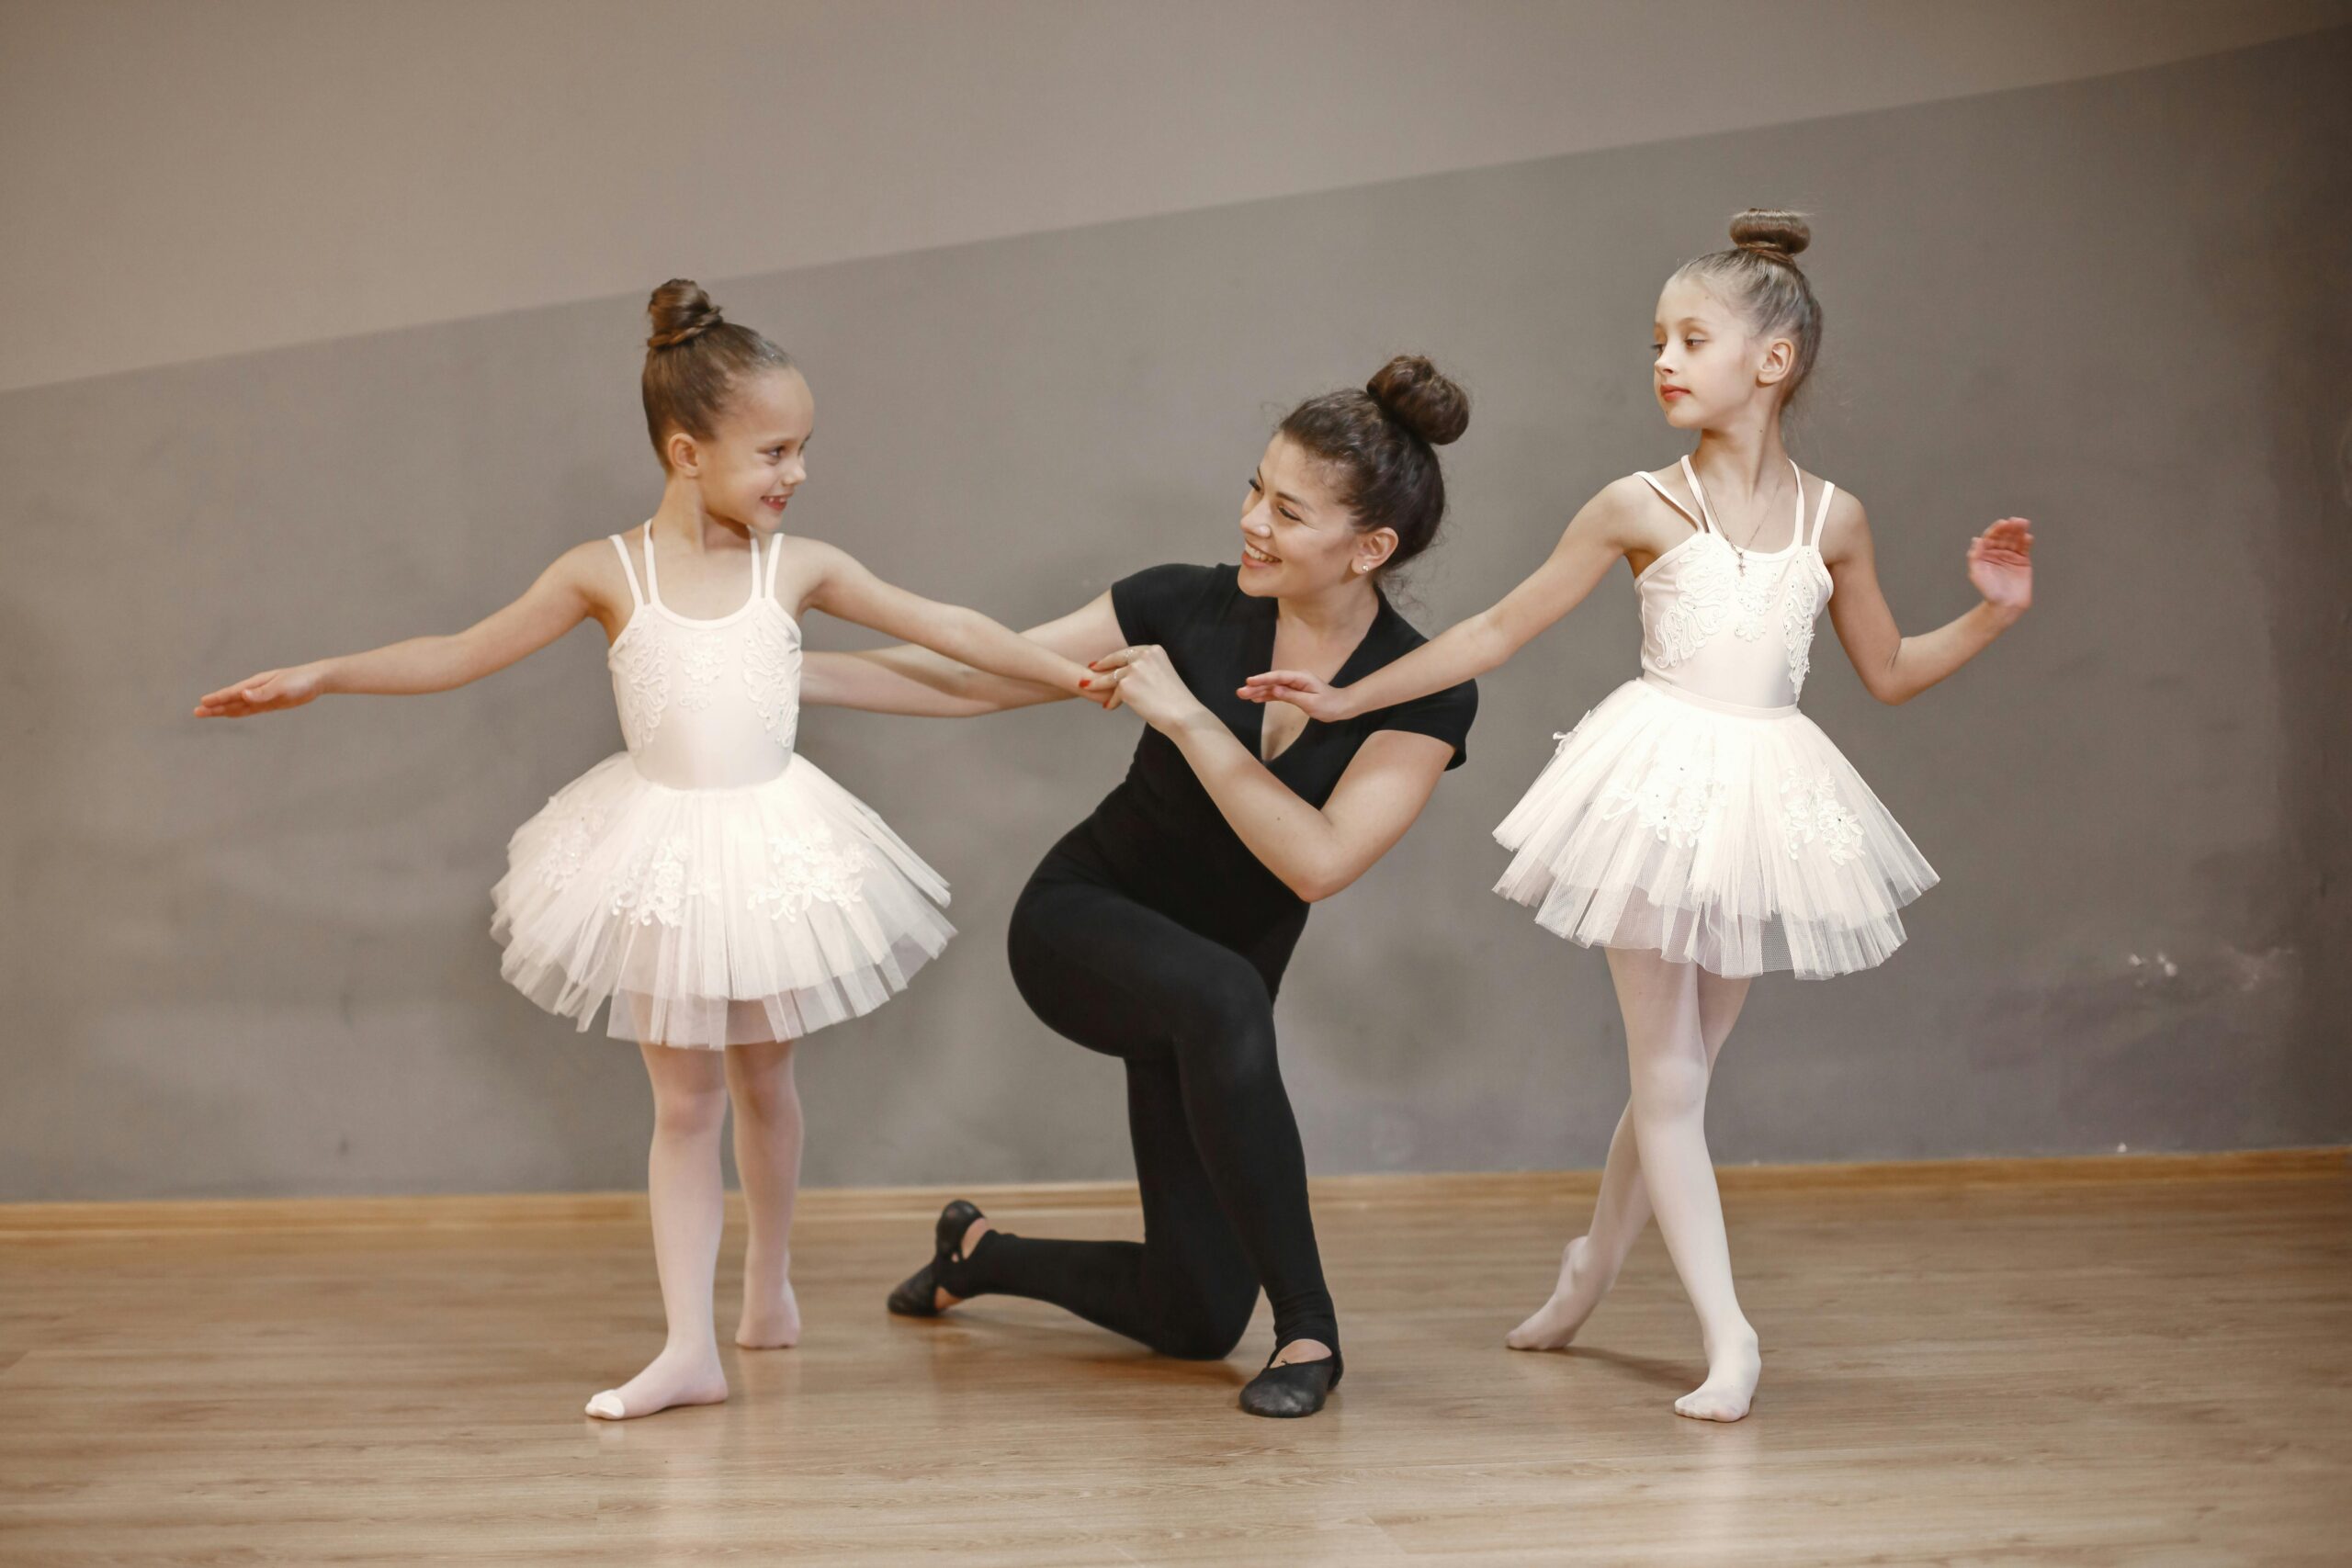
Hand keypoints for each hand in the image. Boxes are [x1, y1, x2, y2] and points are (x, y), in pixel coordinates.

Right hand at [194, 663, 326, 717]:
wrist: (316, 680)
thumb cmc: (300, 680)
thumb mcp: (282, 686)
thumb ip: (263, 692)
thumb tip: (243, 695)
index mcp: (256, 684)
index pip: (233, 693)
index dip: (218, 698)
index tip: (203, 702)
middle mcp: (255, 690)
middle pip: (231, 700)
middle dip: (214, 707)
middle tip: (197, 712)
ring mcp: (262, 697)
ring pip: (238, 706)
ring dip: (222, 710)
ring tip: (206, 714)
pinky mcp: (270, 704)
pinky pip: (250, 709)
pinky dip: (238, 712)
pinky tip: (229, 714)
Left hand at [1086, 645, 1204, 733]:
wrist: (1182, 715)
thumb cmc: (1176, 702)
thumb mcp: (1162, 676)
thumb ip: (1147, 671)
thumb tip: (1128, 677)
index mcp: (1155, 650)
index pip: (1130, 651)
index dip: (1116, 657)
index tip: (1106, 661)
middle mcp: (1144, 655)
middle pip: (1116, 658)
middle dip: (1102, 664)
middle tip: (1091, 667)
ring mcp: (1134, 669)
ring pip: (1110, 676)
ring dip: (1097, 683)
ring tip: (1087, 686)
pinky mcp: (1126, 684)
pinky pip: (1114, 693)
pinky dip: (1112, 701)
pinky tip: (1109, 707)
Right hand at [1235, 669, 1357, 722]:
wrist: (1341, 706)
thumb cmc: (1329, 705)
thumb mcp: (1311, 702)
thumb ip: (1292, 696)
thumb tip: (1275, 690)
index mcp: (1301, 678)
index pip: (1278, 677)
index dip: (1263, 679)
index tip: (1249, 681)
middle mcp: (1296, 679)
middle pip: (1273, 682)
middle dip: (1256, 686)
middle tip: (1240, 692)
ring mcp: (1294, 685)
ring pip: (1273, 688)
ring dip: (1258, 692)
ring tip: (1243, 696)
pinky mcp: (1294, 693)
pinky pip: (1278, 693)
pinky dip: (1267, 696)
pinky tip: (1256, 699)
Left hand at [1968, 518, 2033, 616]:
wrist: (2005, 604)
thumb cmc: (1988, 590)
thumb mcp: (1976, 573)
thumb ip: (1975, 556)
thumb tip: (1976, 539)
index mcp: (1986, 553)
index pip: (1991, 537)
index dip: (1996, 529)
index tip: (2002, 523)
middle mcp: (1998, 552)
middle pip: (2004, 536)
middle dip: (2010, 527)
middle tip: (2016, 521)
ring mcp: (2011, 555)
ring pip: (2016, 539)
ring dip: (2019, 530)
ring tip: (2024, 523)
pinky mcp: (2023, 561)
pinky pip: (2025, 548)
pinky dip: (2027, 541)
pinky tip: (2028, 537)